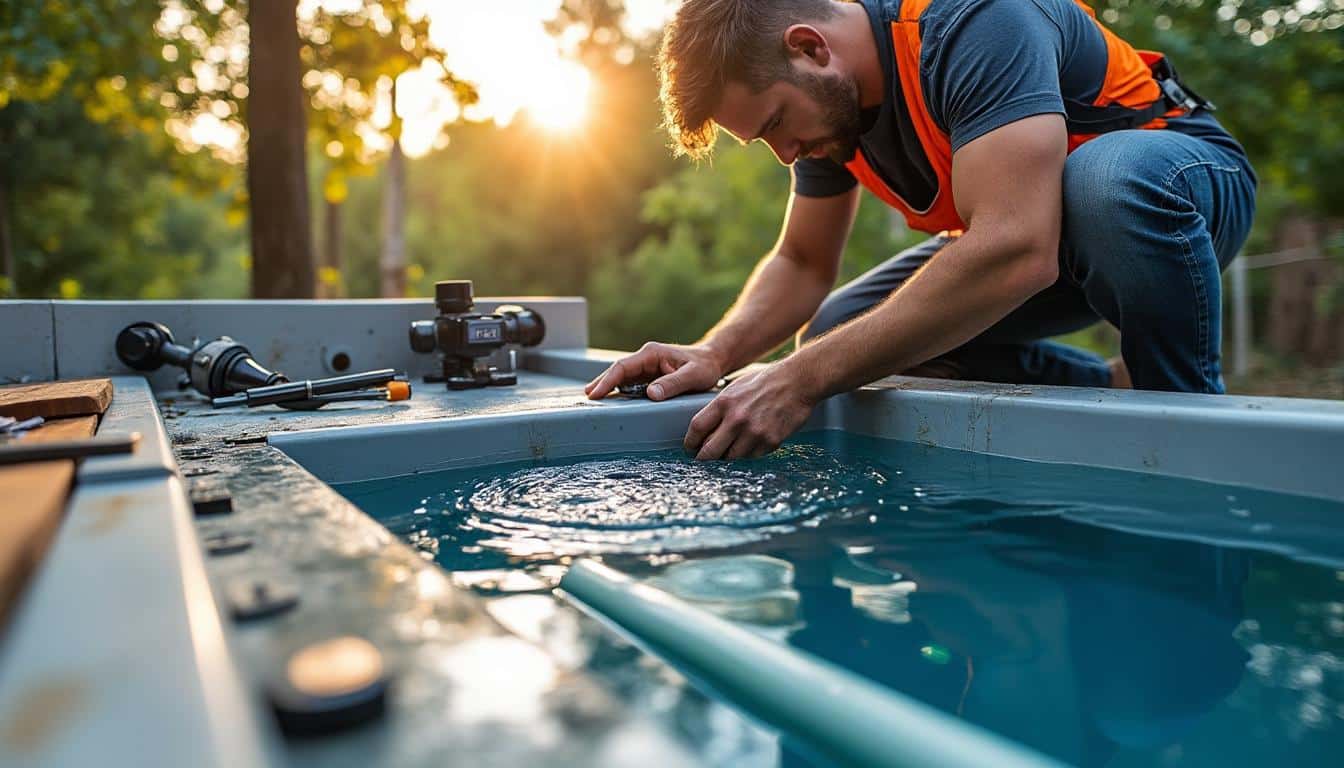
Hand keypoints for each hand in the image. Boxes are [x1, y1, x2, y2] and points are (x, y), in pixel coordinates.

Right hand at [585, 342, 724, 400]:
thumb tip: (650, 394)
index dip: (607, 380)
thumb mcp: (693, 376)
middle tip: (587, 398)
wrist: (713, 361)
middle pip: (617, 371)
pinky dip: (619, 391)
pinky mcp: (649, 376)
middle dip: (601, 383)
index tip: (595, 393)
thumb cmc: (705, 366)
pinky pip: (630, 383)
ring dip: (607, 387)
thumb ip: (673, 384)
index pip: (622, 367)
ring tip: (593, 400)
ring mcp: (646, 367)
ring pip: (621, 377)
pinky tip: (611, 402)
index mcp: (651, 354)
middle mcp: (645, 358)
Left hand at [683, 361, 816, 460]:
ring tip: (728, 453)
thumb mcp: (735, 388)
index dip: (690, 442)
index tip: (690, 448)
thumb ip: (719, 408)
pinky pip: (752, 457)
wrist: (798, 381)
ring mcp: (754, 432)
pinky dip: (748, 455)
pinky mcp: (770, 441)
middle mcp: (737, 419)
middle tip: (703, 460)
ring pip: (731, 458)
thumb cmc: (765, 382)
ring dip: (727, 458)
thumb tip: (705, 430)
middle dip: (704, 459)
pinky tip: (750, 445)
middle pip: (709, 451)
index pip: (697, 428)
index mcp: (724, 402)